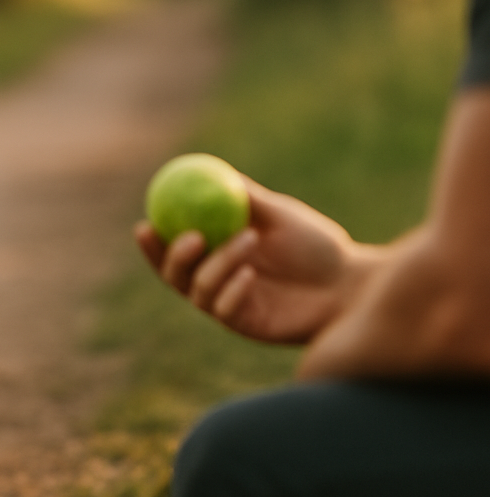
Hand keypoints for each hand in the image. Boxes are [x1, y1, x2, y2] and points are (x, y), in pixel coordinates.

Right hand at [136, 178, 378, 344]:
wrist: (351, 282)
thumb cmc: (317, 246)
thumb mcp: (279, 214)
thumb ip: (246, 197)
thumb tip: (210, 169)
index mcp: (216, 254)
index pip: (173, 250)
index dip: (153, 242)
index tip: (145, 222)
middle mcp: (216, 282)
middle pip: (174, 276)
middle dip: (172, 257)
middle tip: (189, 235)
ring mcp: (230, 305)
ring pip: (200, 290)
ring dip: (218, 262)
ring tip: (249, 238)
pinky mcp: (247, 326)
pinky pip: (225, 310)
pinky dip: (232, 290)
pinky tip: (251, 275)